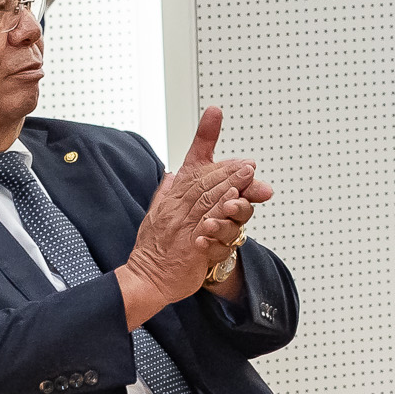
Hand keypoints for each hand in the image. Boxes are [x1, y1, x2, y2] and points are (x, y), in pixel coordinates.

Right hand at [121, 108, 265, 312]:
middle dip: (228, 169)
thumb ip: (167, 193)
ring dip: (230, 185)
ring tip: (248, 174)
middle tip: (249, 163)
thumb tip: (173, 173)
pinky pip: (209, 226)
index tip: (216, 114)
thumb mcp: (156, 215)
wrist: (145, 279)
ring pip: (209, 199)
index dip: (205, 140)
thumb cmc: (154, 250)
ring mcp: (182, 225)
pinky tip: (235, 204)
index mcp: (171, 198)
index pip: (191, 165)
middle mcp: (175, 207)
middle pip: (205, 181)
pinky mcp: (190, 245)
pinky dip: (222, 213)